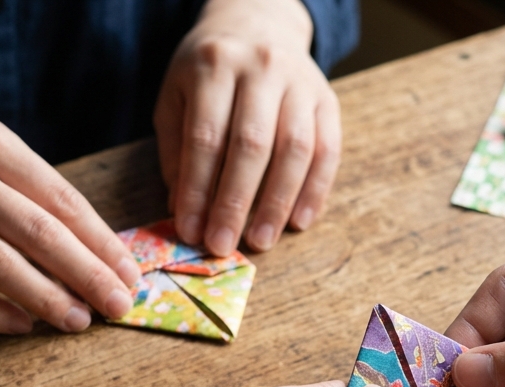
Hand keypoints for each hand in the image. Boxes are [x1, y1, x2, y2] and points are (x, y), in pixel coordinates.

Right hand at [0, 84, 140, 333]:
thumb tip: (89, 242)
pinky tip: (21, 326)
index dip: (100, 242)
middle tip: (118, 306)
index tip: (129, 272)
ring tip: (78, 321)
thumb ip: (23, 180)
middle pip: (37, 234)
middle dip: (87, 275)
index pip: (59, 198)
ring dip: (45, 299)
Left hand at [155, 0, 340, 255]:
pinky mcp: (328, 99)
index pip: (206, 137)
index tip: (190, 230)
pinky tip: (299, 221)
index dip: (198, 189)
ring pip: (295, 149)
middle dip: (235, 202)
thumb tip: (183, 210)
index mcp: (214, 66)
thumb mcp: (176, 97)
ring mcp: (300, 82)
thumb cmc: (208, 71)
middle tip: (224, 244)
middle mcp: (262, 69)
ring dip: (278, 202)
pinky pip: (328, 150)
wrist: (258, 24)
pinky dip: (315, 191)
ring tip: (260, 240)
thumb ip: (176, 151)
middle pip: (252, 145)